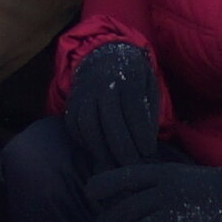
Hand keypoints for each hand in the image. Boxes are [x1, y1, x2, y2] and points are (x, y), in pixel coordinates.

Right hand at [58, 40, 165, 178]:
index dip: (141, 134)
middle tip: (132, 165)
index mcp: (127, 79)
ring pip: (89, 125)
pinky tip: (98, 154)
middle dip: (122, 147)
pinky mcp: (72, 103)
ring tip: (113, 166)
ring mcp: (84, 94)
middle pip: (110, 120)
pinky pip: (75, 126)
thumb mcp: (148, 85)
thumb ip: (149, 110)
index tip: (149, 152)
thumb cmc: (133, 77)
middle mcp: (102, 85)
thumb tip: (147, 143)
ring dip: (101, 149)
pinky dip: (85, 143)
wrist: (103, 56)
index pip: (134, 111)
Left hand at [84, 161, 221, 221]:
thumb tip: (110, 193)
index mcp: (159, 174)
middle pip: (123, 212)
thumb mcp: (170, 171)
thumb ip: (144, 180)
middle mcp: (164, 193)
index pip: (121, 178)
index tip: (89, 193)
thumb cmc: (195, 184)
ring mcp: (174, 215)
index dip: (100, 186)